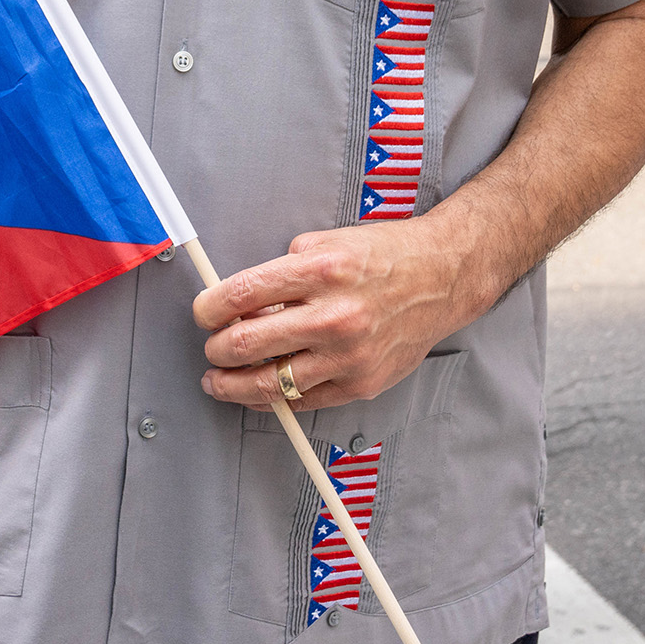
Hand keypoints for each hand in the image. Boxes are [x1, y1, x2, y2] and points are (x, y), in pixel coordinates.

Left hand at [192, 216, 487, 412]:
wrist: (443, 278)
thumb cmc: (384, 257)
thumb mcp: (327, 243)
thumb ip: (283, 271)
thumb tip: (238, 303)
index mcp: (321, 271)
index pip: (242, 295)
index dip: (209, 308)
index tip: (202, 314)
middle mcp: (335, 315)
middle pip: (248, 344)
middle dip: (216, 349)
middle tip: (211, 348)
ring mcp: (349, 355)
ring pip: (270, 383)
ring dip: (232, 384)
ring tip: (219, 380)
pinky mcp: (361, 383)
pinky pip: (302, 400)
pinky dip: (273, 398)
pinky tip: (259, 391)